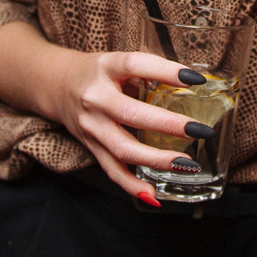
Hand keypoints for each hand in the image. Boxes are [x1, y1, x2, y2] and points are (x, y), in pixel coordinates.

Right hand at [45, 49, 217, 199]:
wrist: (57, 86)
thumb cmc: (99, 73)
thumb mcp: (118, 62)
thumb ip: (148, 72)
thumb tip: (193, 83)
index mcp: (106, 67)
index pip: (135, 64)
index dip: (165, 71)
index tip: (196, 80)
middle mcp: (95, 97)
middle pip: (131, 114)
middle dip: (168, 125)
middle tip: (199, 131)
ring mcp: (91, 125)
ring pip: (122, 148)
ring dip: (156, 159)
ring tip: (186, 163)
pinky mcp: (90, 146)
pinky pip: (111, 169)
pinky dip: (131, 185)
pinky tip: (152, 194)